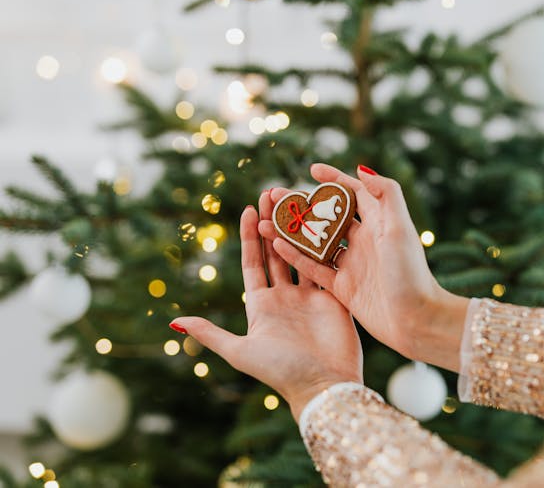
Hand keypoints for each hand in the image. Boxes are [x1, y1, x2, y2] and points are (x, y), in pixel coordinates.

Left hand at [170, 191, 362, 420]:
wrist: (323, 386)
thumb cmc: (280, 371)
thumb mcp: (240, 351)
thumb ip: (210, 333)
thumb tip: (173, 320)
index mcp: (262, 305)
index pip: (253, 262)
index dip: (251, 236)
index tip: (248, 209)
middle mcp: (287, 297)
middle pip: (278, 252)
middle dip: (274, 223)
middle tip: (272, 193)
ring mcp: (312, 295)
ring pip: (304, 253)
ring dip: (300, 228)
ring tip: (297, 200)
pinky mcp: (335, 297)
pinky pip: (327, 264)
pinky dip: (326, 244)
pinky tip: (326, 221)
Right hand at [258, 164, 468, 371]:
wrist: (417, 321)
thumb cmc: (412, 273)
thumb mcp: (401, 228)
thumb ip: (386, 194)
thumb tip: (361, 169)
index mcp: (379, 223)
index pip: (353, 193)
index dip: (334, 179)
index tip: (311, 169)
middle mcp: (364, 241)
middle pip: (327, 216)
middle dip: (302, 205)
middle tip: (275, 195)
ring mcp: (352, 264)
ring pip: (315, 242)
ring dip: (292, 231)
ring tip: (265, 221)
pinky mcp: (343, 287)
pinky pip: (314, 268)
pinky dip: (295, 257)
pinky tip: (275, 245)